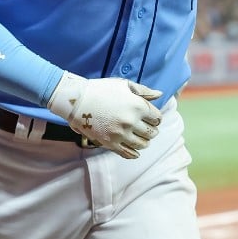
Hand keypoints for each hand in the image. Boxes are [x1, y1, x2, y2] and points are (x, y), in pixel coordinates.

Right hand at [46, 72, 161, 158]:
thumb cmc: (101, 89)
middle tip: (146, 128)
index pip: (157, 118)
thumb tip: (160, 95)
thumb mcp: (124, 84)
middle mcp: (132, 122)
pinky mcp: (110, 143)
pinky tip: (135, 151)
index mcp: (138, 106)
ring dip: (144, 141)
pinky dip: (134, 153)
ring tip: (139, 137)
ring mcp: (121, 134)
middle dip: (151, 130)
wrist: (77, 100)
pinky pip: (128, 153)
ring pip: (142, 144)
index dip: (155, 117)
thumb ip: (144, 91)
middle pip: (151, 132)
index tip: (151, 117)